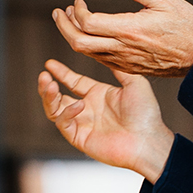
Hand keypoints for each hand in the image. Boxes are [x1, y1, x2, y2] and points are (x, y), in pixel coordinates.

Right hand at [37, 59, 174, 182]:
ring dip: (49, 98)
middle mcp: (87, 109)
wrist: (148, 140)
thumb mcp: (135, 83)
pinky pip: (64, 124)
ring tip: (49, 85)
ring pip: (54, 110)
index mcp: (98, 95)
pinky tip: (78, 105)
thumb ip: (119, 68)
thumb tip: (107, 52)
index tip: (49, 63)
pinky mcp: (80, 138)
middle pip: (57, 98)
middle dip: (47, 86)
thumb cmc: (146, 114)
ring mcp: (82, 124)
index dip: (61, 73)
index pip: (73, 82)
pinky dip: (67, 113)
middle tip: (43, 76)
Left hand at [52, 0, 192, 76]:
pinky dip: (86, 46)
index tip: (78, 1)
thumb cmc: (185, 25)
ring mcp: (122, 61)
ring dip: (73, 36)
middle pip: (79, 42)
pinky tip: (87, 35)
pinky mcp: (126, 68)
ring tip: (68, 19)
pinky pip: (98, 59)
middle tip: (59, 12)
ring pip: (86, 53)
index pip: (88, 23)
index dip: (77, 11)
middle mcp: (121, 48)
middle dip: (64, 26)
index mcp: (129, 29)